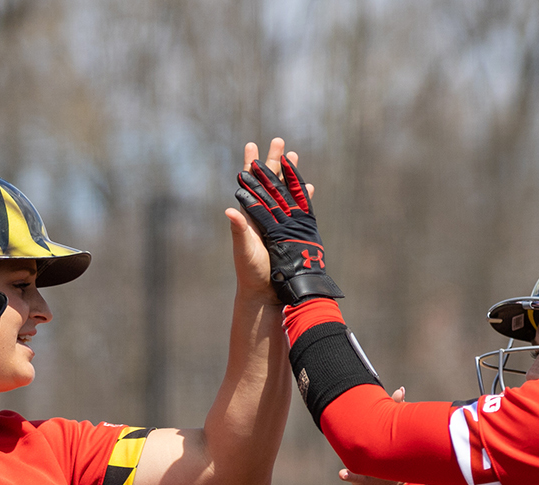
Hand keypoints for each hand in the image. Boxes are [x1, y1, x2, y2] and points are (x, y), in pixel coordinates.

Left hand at [224, 139, 302, 302]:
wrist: (266, 292)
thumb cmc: (251, 273)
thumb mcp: (244, 250)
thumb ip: (239, 230)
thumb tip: (230, 211)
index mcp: (252, 216)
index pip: (251, 184)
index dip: (251, 164)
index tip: (251, 145)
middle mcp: (265, 215)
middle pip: (270, 181)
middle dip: (273, 161)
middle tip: (278, 140)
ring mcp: (278, 222)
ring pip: (285, 191)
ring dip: (289, 174)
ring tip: (293, 155)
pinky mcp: (290, 232)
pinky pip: (298, 209)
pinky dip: (303, 196)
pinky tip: (309, 185)